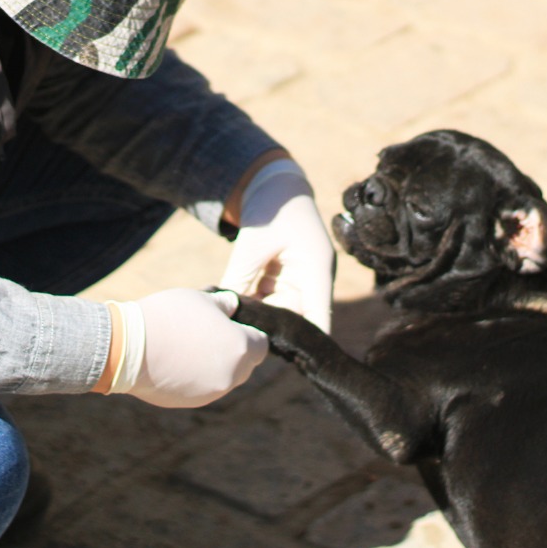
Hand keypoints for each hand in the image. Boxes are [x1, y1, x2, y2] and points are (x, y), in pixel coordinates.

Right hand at [102, 288, 266, 407]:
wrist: (128, 347)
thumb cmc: (168, 316)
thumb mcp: (201, 298)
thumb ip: (224, 304)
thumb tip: (233, 306)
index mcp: (239, 348)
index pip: (261, 345)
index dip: (249, 333)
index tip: (232, 325)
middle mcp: (231, 376)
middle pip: (245, 365)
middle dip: (234, 351)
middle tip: (210, 334)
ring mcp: (210, 393)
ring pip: (224, 379)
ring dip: (215, 365)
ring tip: (189, 346)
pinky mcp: (190, 402)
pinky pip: (203, 389)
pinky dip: (196, 378)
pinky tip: (176, 362)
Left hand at [219, 160, 334, 333]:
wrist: (272, 185)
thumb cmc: (269, 209)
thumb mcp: (252, 245)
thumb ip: (240, 279)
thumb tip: (226, 313)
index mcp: (316, 270)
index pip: (319, 318)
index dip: (308, 343)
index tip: (291, 362)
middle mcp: (312, 279)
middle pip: (297, 318)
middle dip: (272, 331)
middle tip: (241, 342)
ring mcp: (299, 279)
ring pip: (280, 312)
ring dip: (260, 318)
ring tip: (234, 324)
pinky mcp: (285, 278)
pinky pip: (271, 300)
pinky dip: (254, 305)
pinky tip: (234, 310)